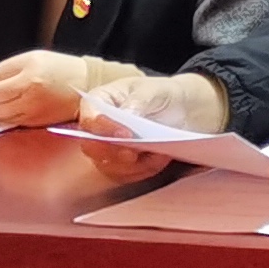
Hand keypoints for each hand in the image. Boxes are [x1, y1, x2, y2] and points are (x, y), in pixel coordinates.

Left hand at [0, 50, 96, 127]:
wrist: (86, 84)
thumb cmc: (59, 68)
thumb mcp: (30, 58)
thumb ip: (4, 70)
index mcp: (27, 77)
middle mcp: (30, 97)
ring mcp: (34, 113)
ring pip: (2, 119)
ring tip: (4, 103)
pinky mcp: (38, 123)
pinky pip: (14, 124)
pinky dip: (9, 118)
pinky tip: (15, 108)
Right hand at [66, 70, 225, 181]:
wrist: (179, 109)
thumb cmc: (162, 94)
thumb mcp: (153, 91)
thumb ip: (138, 101)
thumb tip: (126, 114)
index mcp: (99, 101)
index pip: (90, 119)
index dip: (104, 129)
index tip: (126, 135)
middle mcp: (95, 127)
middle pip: (92, 148)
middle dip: (114, 153)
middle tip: (135, 154)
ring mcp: (105, 147)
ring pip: (107, 166)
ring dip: (133, 165)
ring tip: (158, 153)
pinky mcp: (117, 164)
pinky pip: (123, 176)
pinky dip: (142, 171)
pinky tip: (160, 159)